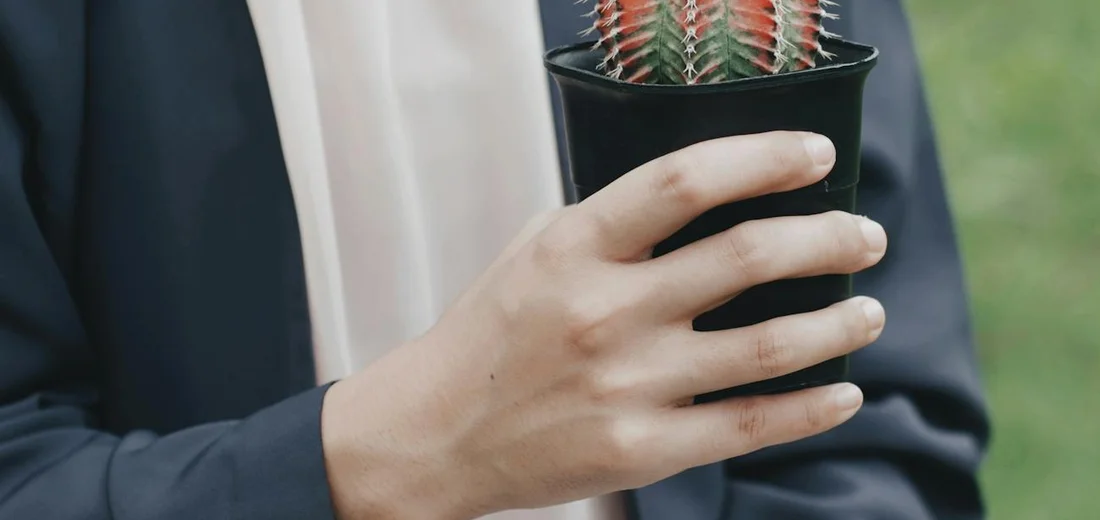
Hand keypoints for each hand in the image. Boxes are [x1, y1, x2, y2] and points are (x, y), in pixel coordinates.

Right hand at [321, 131, 887, 518]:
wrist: (436, 433)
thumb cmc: (494, 334)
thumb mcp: (537, 252)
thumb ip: (614, 223)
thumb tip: (711, 198)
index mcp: (577, 247)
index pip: (686, 180)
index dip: (764, 157)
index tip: (815, 156)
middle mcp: (607, 310)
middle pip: (748, 256)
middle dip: (827, 239)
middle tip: (862, 236)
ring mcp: (628, 384)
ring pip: (768, 344)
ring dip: (839, 323)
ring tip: (868, 310)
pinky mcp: (642, 450)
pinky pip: (751, 425)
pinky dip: (812, 409)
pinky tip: (843, 392)